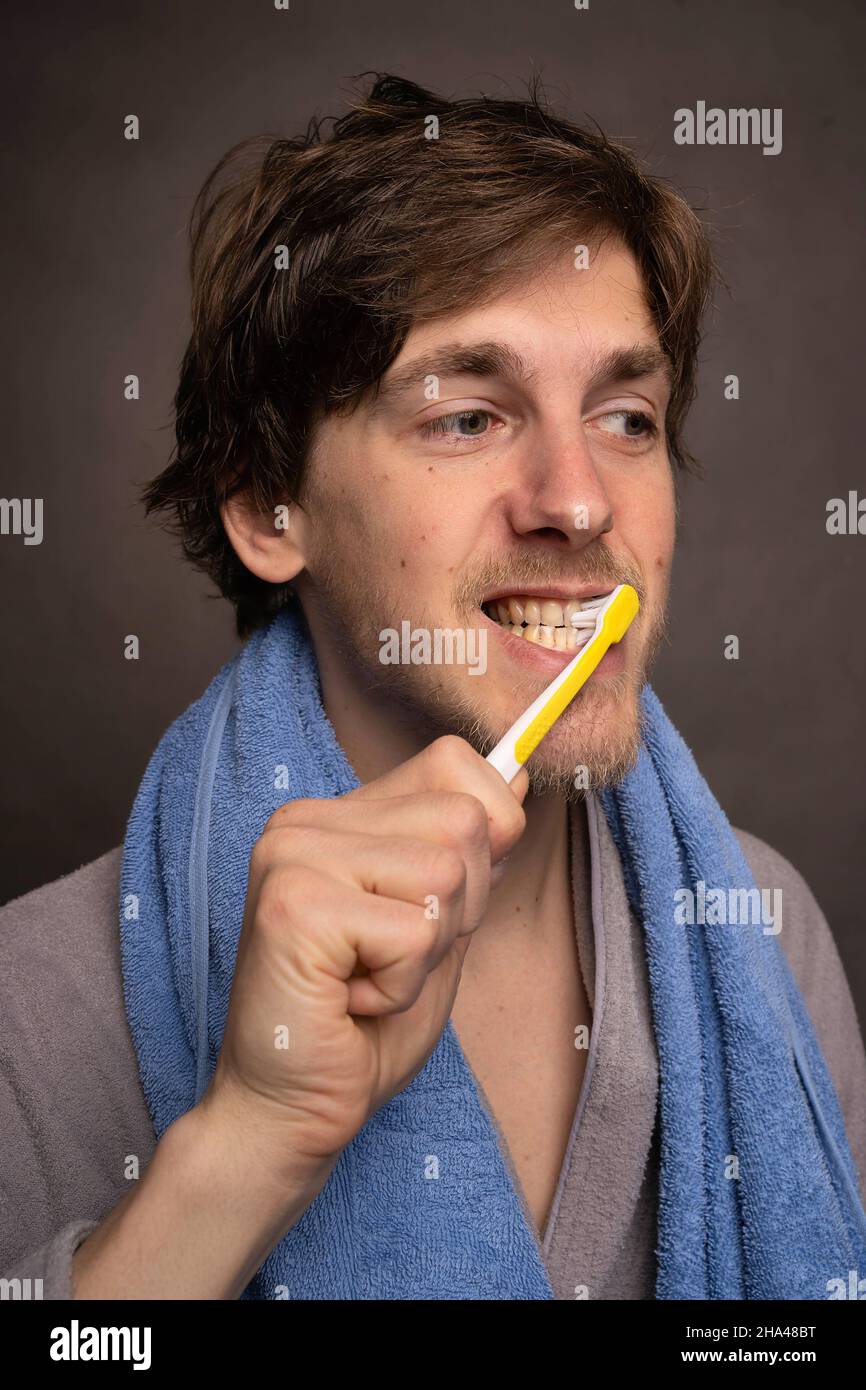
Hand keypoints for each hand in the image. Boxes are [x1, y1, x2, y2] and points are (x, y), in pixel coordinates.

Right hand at [203, 736, 528, 1172]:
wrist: (292, 1111)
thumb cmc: (364, 1026)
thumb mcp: (439, 923)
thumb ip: (469, 853)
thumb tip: (518, 777)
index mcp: (336, 815)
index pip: (455, 764)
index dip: (482, 839)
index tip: (427, 909)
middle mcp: (305, 821)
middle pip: (464, 821)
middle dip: (457, 908)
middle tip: (390, 958)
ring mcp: (293, 857)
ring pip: (446, 874)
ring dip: (428, 951)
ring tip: (369, 979)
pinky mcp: (294, 908)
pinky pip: (415, 932)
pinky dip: (401, 985)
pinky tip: (350, 1002)